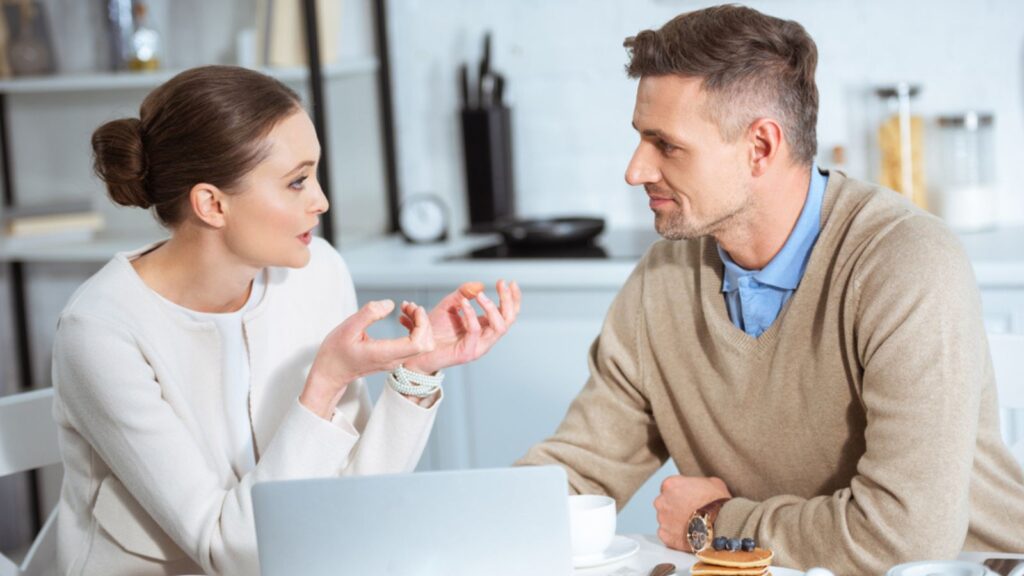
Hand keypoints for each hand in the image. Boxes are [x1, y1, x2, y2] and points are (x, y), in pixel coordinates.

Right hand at [301, 300, 433, 418]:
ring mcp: (395, 360)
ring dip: (419, 324)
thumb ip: (369, 314)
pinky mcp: (393, 358)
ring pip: (422, 344)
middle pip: (426, 344)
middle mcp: (394, 360)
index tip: (411, 308)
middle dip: (422, 321)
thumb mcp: (347, 328)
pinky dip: (413, 329)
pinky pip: (413, 345)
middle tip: (408, 305)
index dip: (422, 324)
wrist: (330, 372)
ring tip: (405, 308)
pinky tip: (402, 318)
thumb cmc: (336, 352)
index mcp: (385, 354)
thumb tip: (391, 304)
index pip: (419, 344)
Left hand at [397, 280, 521, 374]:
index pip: (507, 314)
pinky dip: (471, 314)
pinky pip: (475, 331)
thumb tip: (480, 285)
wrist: (416, 349)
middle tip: (502, 284)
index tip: (510, 281)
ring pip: (499, 328)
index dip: (512, 298)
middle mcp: (486, 338)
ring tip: (480, 295)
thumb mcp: (449, 305)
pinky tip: (463, 303)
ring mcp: (479, 347)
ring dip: (491, 308)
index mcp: (485, 328)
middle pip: (509, 320)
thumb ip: (463, 294)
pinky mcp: (467, 352)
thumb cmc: (433, 330)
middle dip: (508, 300)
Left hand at [655, 475, 731, 551]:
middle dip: (674, 508)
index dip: (679, 494)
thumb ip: (698, 483)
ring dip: (674, 522)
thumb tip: (700, 488)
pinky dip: (675, 536)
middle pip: (664, 504)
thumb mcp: (712, 482)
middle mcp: (661, 501)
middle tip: (689, 512)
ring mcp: (662, 519)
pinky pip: (667, 534)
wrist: (720, 524)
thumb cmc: (717, 502)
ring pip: (665, 520)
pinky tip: (688, 534)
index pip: (668, 488)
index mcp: (670, 484)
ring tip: (691, 525)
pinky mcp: (666, 536)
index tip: (687, 499)